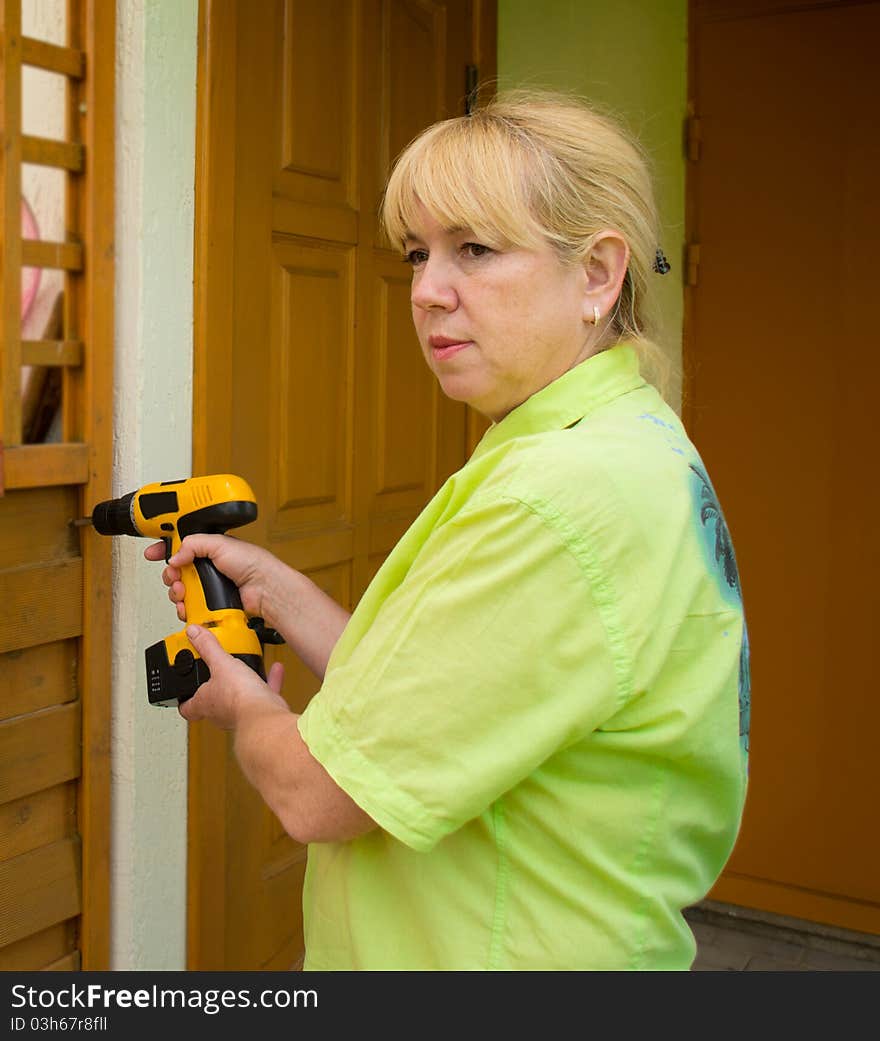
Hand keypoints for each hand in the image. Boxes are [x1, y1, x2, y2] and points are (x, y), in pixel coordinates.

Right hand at [144, 534, 283, 625]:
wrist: (264, 589)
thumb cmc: (253, 563)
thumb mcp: (220, 543)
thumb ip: (193, 544)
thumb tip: (175, 557)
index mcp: (209, 549)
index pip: (180, 547)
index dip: (164, 549)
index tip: (152, 553)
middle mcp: (208, 568)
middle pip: (176, 572)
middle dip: (170, 575)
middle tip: (175, 577)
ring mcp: (208, 587)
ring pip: (180, 591)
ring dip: (176, 593)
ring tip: (183, 592)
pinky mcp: (210, 604)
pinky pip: (189, 607)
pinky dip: (184, 608)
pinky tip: (188, 606)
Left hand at [179, 623, 285, 727]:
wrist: (264, 713)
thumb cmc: (238, 697)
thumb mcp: (221, 663)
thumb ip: (207, 647)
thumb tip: (193, 633)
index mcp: (205, 703)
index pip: (186, 706)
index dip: (183, 697)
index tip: (184, 687)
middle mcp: (220, 712)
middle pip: (213, 701)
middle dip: (216, 687)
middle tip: (216, 672)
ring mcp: (241, 713)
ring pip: (238, 699)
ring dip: (242, 684)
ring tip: (245, 669)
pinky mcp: (260, 711)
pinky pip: (262, 695)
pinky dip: (267, 682)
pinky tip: (274, 669)